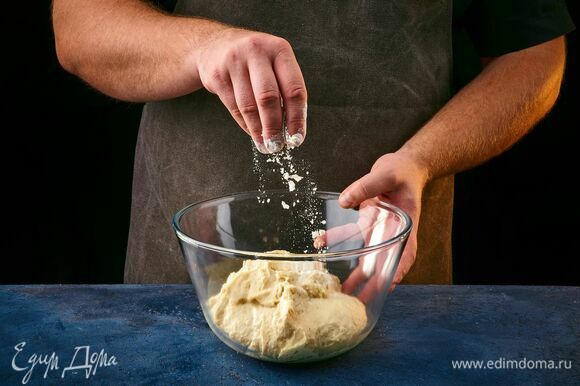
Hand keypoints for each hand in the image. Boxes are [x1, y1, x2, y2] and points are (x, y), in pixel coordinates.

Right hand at [196, 28, 306, 152]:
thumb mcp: (273, 63)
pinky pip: (234, 107)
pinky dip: (245, 125)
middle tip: (277, 146)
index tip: (297, 138)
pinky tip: (252, 133)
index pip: (294, 89)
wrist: (214, 45)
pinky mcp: (217, 75)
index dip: (297, 117)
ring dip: (258, 131)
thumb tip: (292, 128)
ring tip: (265, 145)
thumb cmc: (254, 61)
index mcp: (279, 49)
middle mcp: (257, 51)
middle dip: (274, 127)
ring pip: (249, 106)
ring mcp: (234, 62)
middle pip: (269, 98)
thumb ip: (285, 89)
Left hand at [338, 151, 427, 292]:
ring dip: (355, 271)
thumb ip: (367, 187)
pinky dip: (337, 239)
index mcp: (406, 226)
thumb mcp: (387, 175)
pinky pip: (352, 234)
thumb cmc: (402, 172)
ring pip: (367, 255)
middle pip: (384, 261)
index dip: (399, 270)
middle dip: (373, 282)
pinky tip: (321, 242)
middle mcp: (393, 232)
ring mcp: (380, 229)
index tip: (390, 285)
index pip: (406, 253)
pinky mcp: (368, 222)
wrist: (403, 166)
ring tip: (342, 289)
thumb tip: (345, 202)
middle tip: (360, 301)